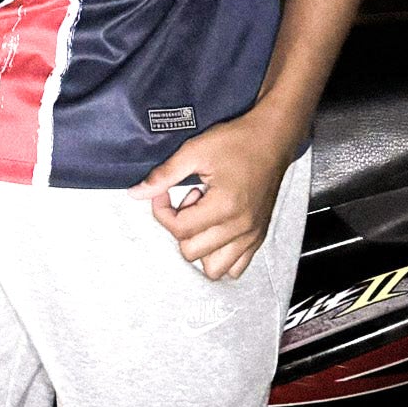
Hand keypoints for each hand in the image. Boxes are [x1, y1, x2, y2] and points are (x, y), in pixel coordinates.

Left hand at [127, 111, 294, 279]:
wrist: (272, 138)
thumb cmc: (235, 141)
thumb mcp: (194, 151)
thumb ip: (164, 175)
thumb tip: (135, 194)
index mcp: (224, 207)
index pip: (179, 229)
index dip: (161, 210)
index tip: (163, 192)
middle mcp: (240, 228)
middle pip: (191, 251)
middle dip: (180, 227)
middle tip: (188, 199)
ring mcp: (252, 236)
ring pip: (214, 268)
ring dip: (200, 247)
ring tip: (204, 217)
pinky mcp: (259, 236)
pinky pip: (236, 267)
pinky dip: (221, 256)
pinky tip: (216, 230)